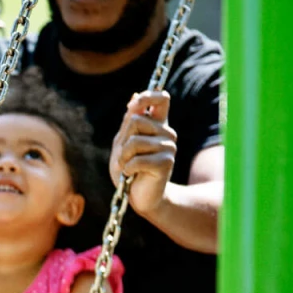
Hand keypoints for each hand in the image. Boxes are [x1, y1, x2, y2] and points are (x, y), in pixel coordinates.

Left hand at [109, 90, 177, 218]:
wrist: (140, 196)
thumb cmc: (129, 169)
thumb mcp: (123, 143)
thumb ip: (128, 122)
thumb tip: (134, 96)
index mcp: (157, 124)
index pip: (162, 99)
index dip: (148, 96)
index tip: (133, 106)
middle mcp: (167, 133)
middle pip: (136, 120)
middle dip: (122, 140)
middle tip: (125, 156)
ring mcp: (169, 147)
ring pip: (135, 141)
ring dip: (123, 157)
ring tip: (128, 167)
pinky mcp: (166, 162)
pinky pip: (137, 160)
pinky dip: (128, 169)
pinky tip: (132, 175)